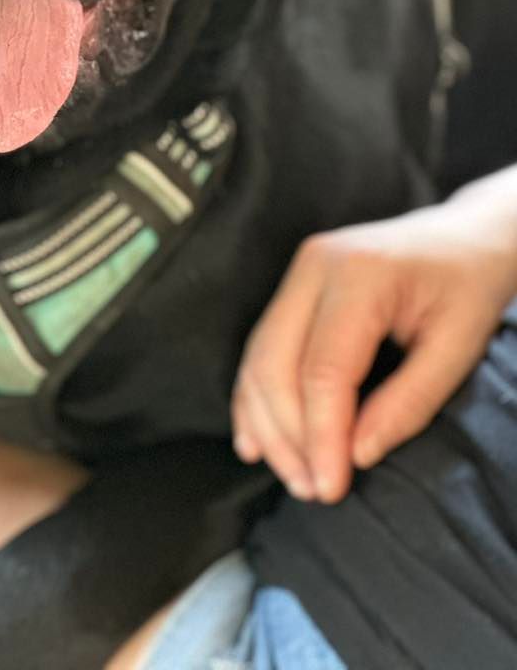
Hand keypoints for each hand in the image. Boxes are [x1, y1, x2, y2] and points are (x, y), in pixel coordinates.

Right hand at [231, 168, 516, 503]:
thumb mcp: (459, 346)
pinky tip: (254, 441)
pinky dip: (254, 397)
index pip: (323, 369)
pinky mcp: (293, 285)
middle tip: (313, 490)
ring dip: (268, 424)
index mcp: (359, 274)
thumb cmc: (471, 286)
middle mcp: (314, 266)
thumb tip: (358, 454)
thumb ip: (410, 401)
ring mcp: (298, 271)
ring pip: (259, 358)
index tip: (331, 488)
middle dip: (288, 436)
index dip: (321, 435)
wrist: (467, 234)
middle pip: (276, 364)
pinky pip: (260, 346)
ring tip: (295, 477)